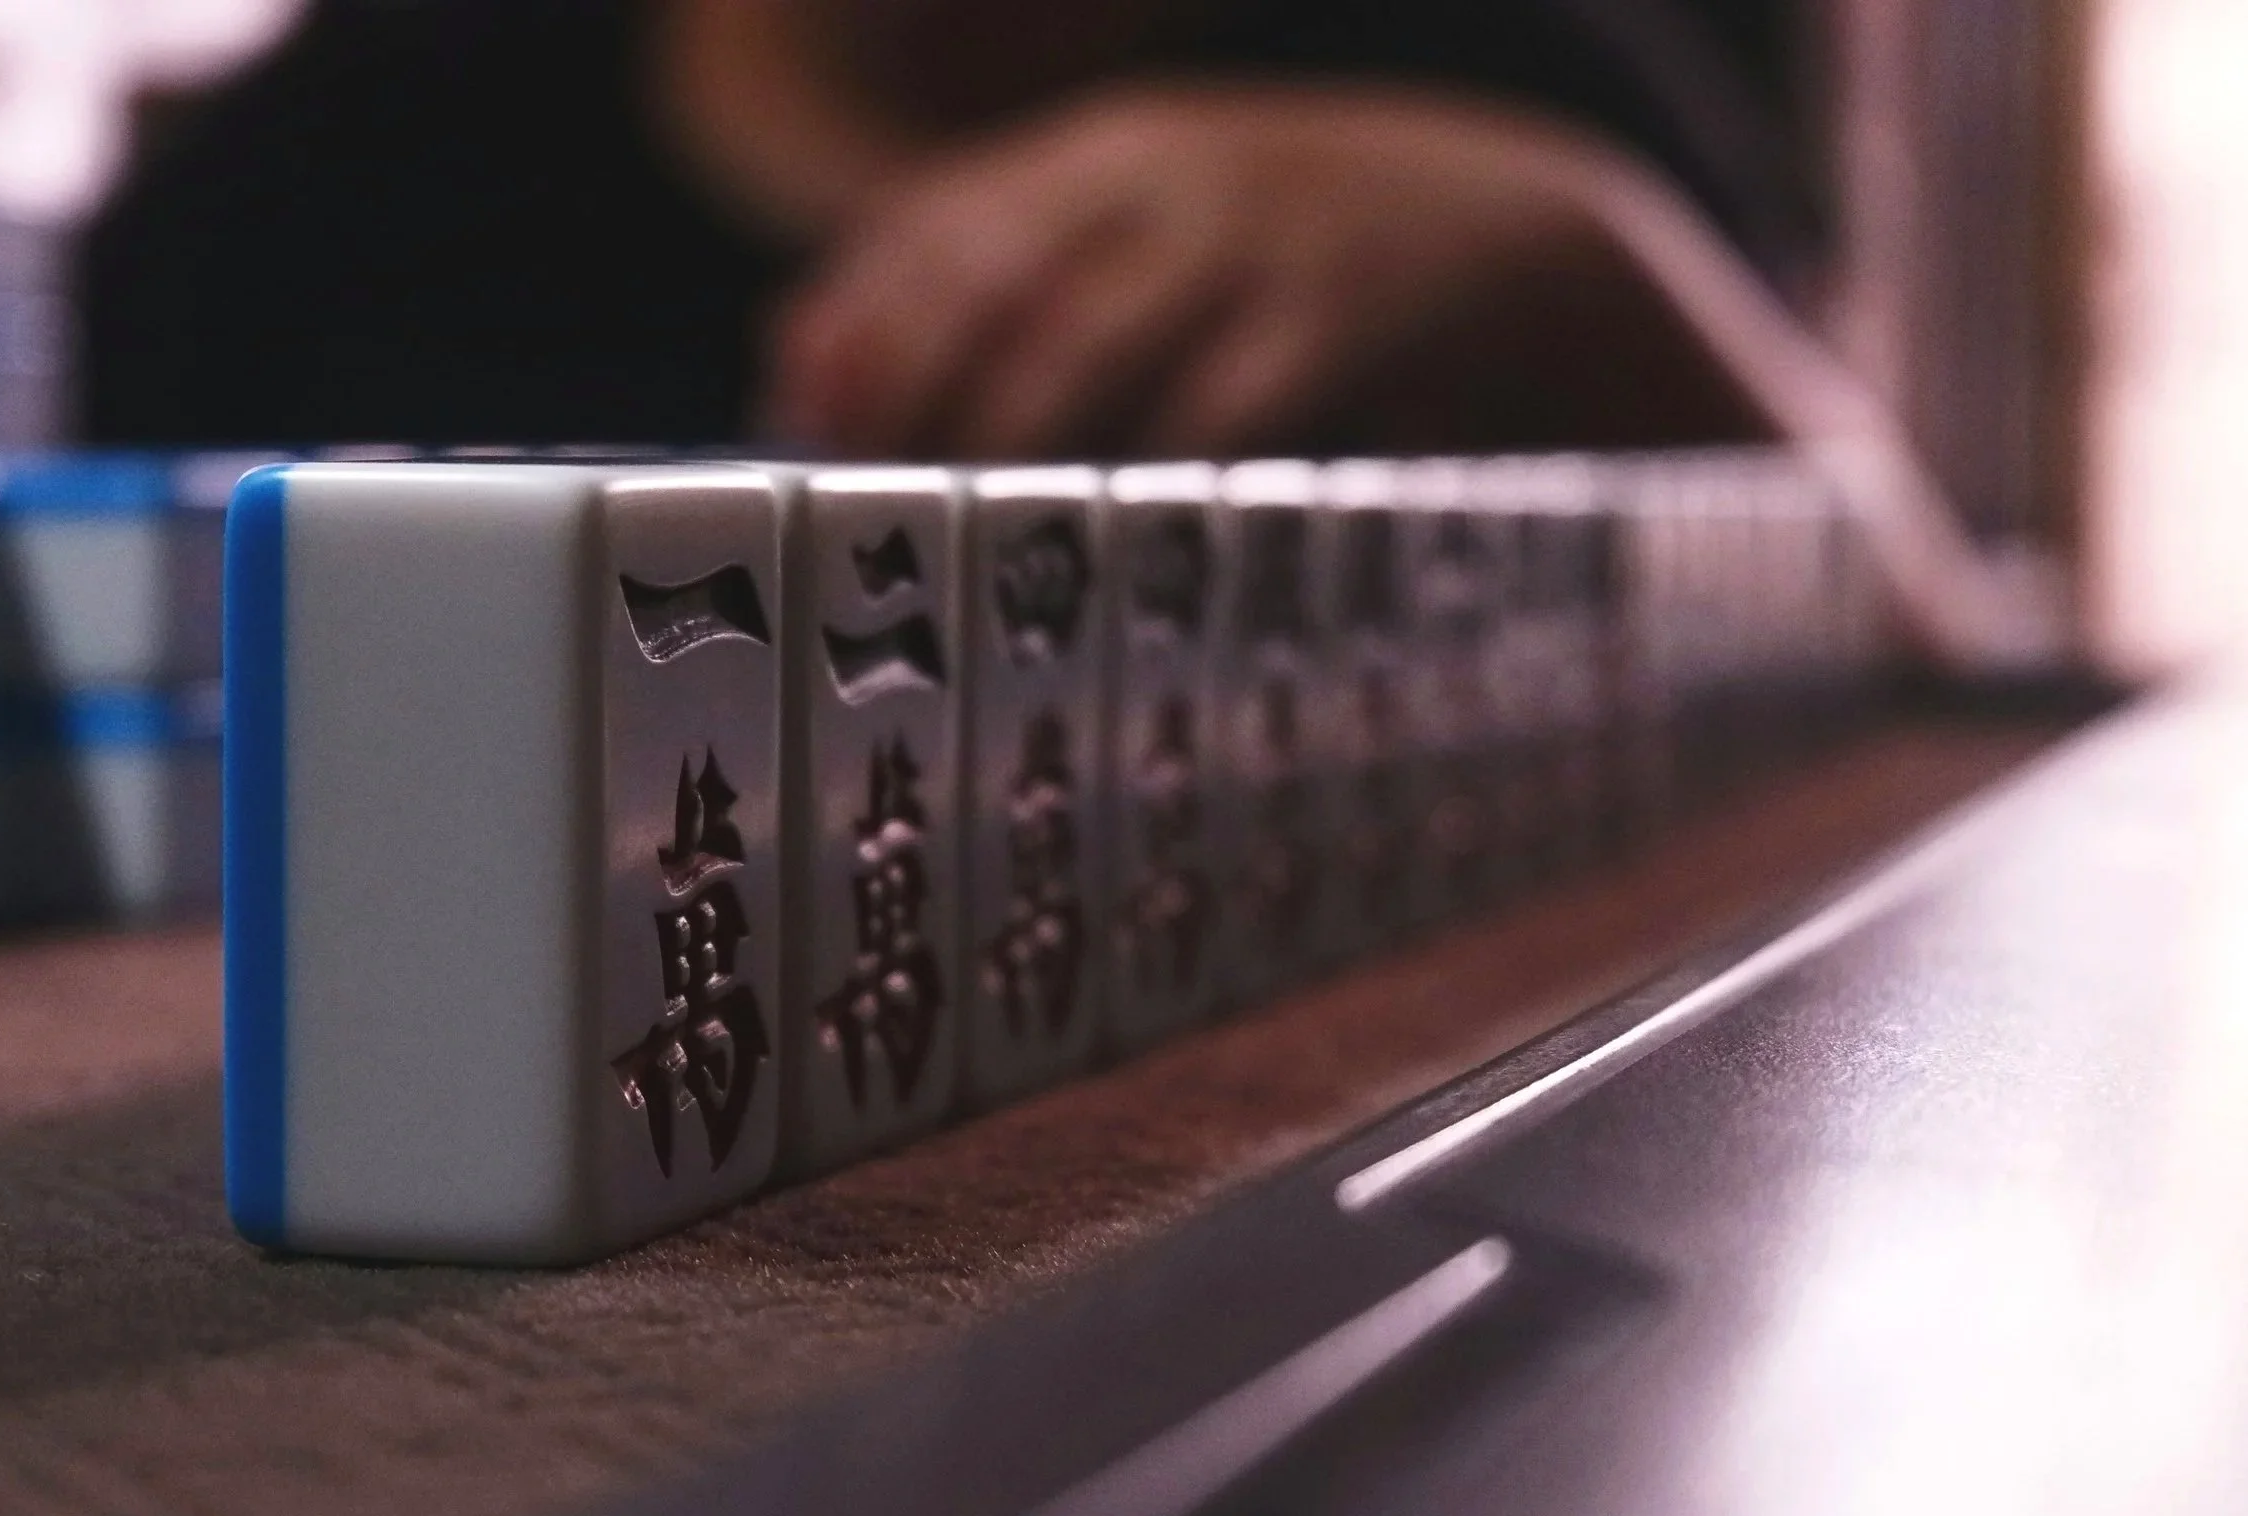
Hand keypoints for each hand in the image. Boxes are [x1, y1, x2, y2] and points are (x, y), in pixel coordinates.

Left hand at [764, 85, 1767, 458]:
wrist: (1529, 233)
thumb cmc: (1301, 271)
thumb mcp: (1155, 240)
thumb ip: (1003, 284)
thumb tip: (799, 355)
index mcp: (1104, 153)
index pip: (932, 225)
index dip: (854, 329)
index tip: (794, 434)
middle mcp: (1162, 173)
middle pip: (983, 281)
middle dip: (904, 399)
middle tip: (854, 514)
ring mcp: (1254, 234)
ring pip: (1081, 344)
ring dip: (998, 453)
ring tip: (945, 549)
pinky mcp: (1341, 311)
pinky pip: (1215, 408)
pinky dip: (1146, 481)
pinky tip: (1098, 553)